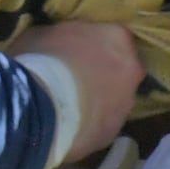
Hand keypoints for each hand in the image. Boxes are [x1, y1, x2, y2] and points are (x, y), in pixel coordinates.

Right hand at [10, 21, 139, 161]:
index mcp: (117, 37)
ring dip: (97, 102)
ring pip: (115, 100)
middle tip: (76, 79)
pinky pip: (101, 125)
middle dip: (103, 74)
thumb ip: (62, 37)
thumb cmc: (40, 60)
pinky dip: (88, 124)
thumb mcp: (44, 34)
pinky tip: (67, 126)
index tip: (78, 50)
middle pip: (121, 69)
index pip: (115, 36)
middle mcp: (131, 69)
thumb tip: (60, 44)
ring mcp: (126, 105)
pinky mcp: (112, 134)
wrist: (38, 109)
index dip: (96, 44)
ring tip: (69, 107)